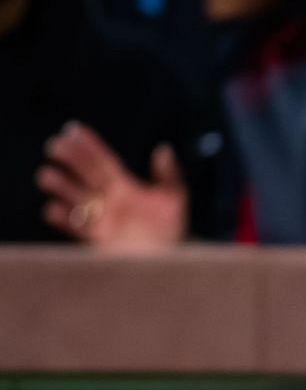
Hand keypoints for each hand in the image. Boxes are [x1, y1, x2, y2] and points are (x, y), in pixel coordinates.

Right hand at [36, 122, 187, 250]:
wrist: (167, 260)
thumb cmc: (171, 229)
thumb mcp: (174, 199)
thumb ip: (169, 175)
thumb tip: (164, 149)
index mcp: (124, 186)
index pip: (103, 161)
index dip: (89, 145)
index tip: (73, 129)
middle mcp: (108, 200)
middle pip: (86, 175)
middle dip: (70, 160)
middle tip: (54, 146)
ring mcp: (101, 219)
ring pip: (77, 198)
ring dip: (61, 187)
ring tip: (46, 175)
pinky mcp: (98, 240)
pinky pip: (78, 228)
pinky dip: (64, 219)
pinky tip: (52, 209)